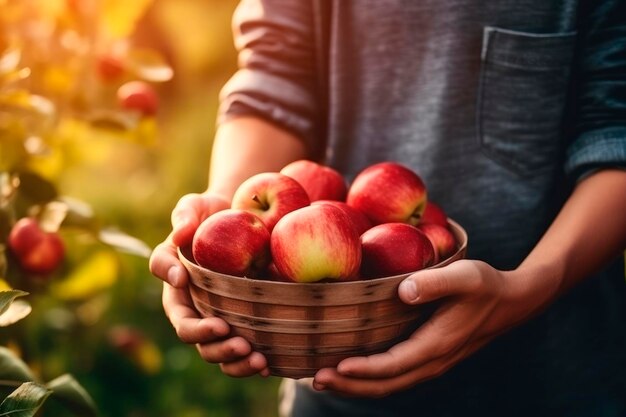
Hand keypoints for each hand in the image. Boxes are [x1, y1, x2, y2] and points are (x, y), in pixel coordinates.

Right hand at [149, 192, 269, 376]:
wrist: (241, 219)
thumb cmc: (211, 212)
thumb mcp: (195, 205)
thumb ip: (184, 215)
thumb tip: (181, 235)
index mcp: (178, 291)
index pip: (178, 313)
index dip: (192, 323)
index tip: (217, 322)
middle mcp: (196, 310)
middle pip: (198, 341)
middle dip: (215, 346)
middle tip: (239, 343)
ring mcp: (219, 319)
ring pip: (218, 353)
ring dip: (235, 362)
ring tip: (259, 360)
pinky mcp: (243, 323)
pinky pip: (243, 350)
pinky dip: (252, 362)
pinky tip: (270, 362)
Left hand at [311, 259, 550, 396]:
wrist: (512, 302)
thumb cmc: (486, 285)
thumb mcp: (465, 276)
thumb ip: (435, 282)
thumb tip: (403, 290)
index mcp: (436, 344)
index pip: (392, 365)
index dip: (363, 369)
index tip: (335, 366)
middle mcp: (431, 361)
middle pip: (385, 384)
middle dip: (349, 385)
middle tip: (314, 379)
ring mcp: (430, 363)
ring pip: (388, 384)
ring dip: (355, 386)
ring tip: (322, 380)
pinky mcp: (428, 358)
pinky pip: (394, 376)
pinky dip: (369, 378)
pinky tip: (350, 369)